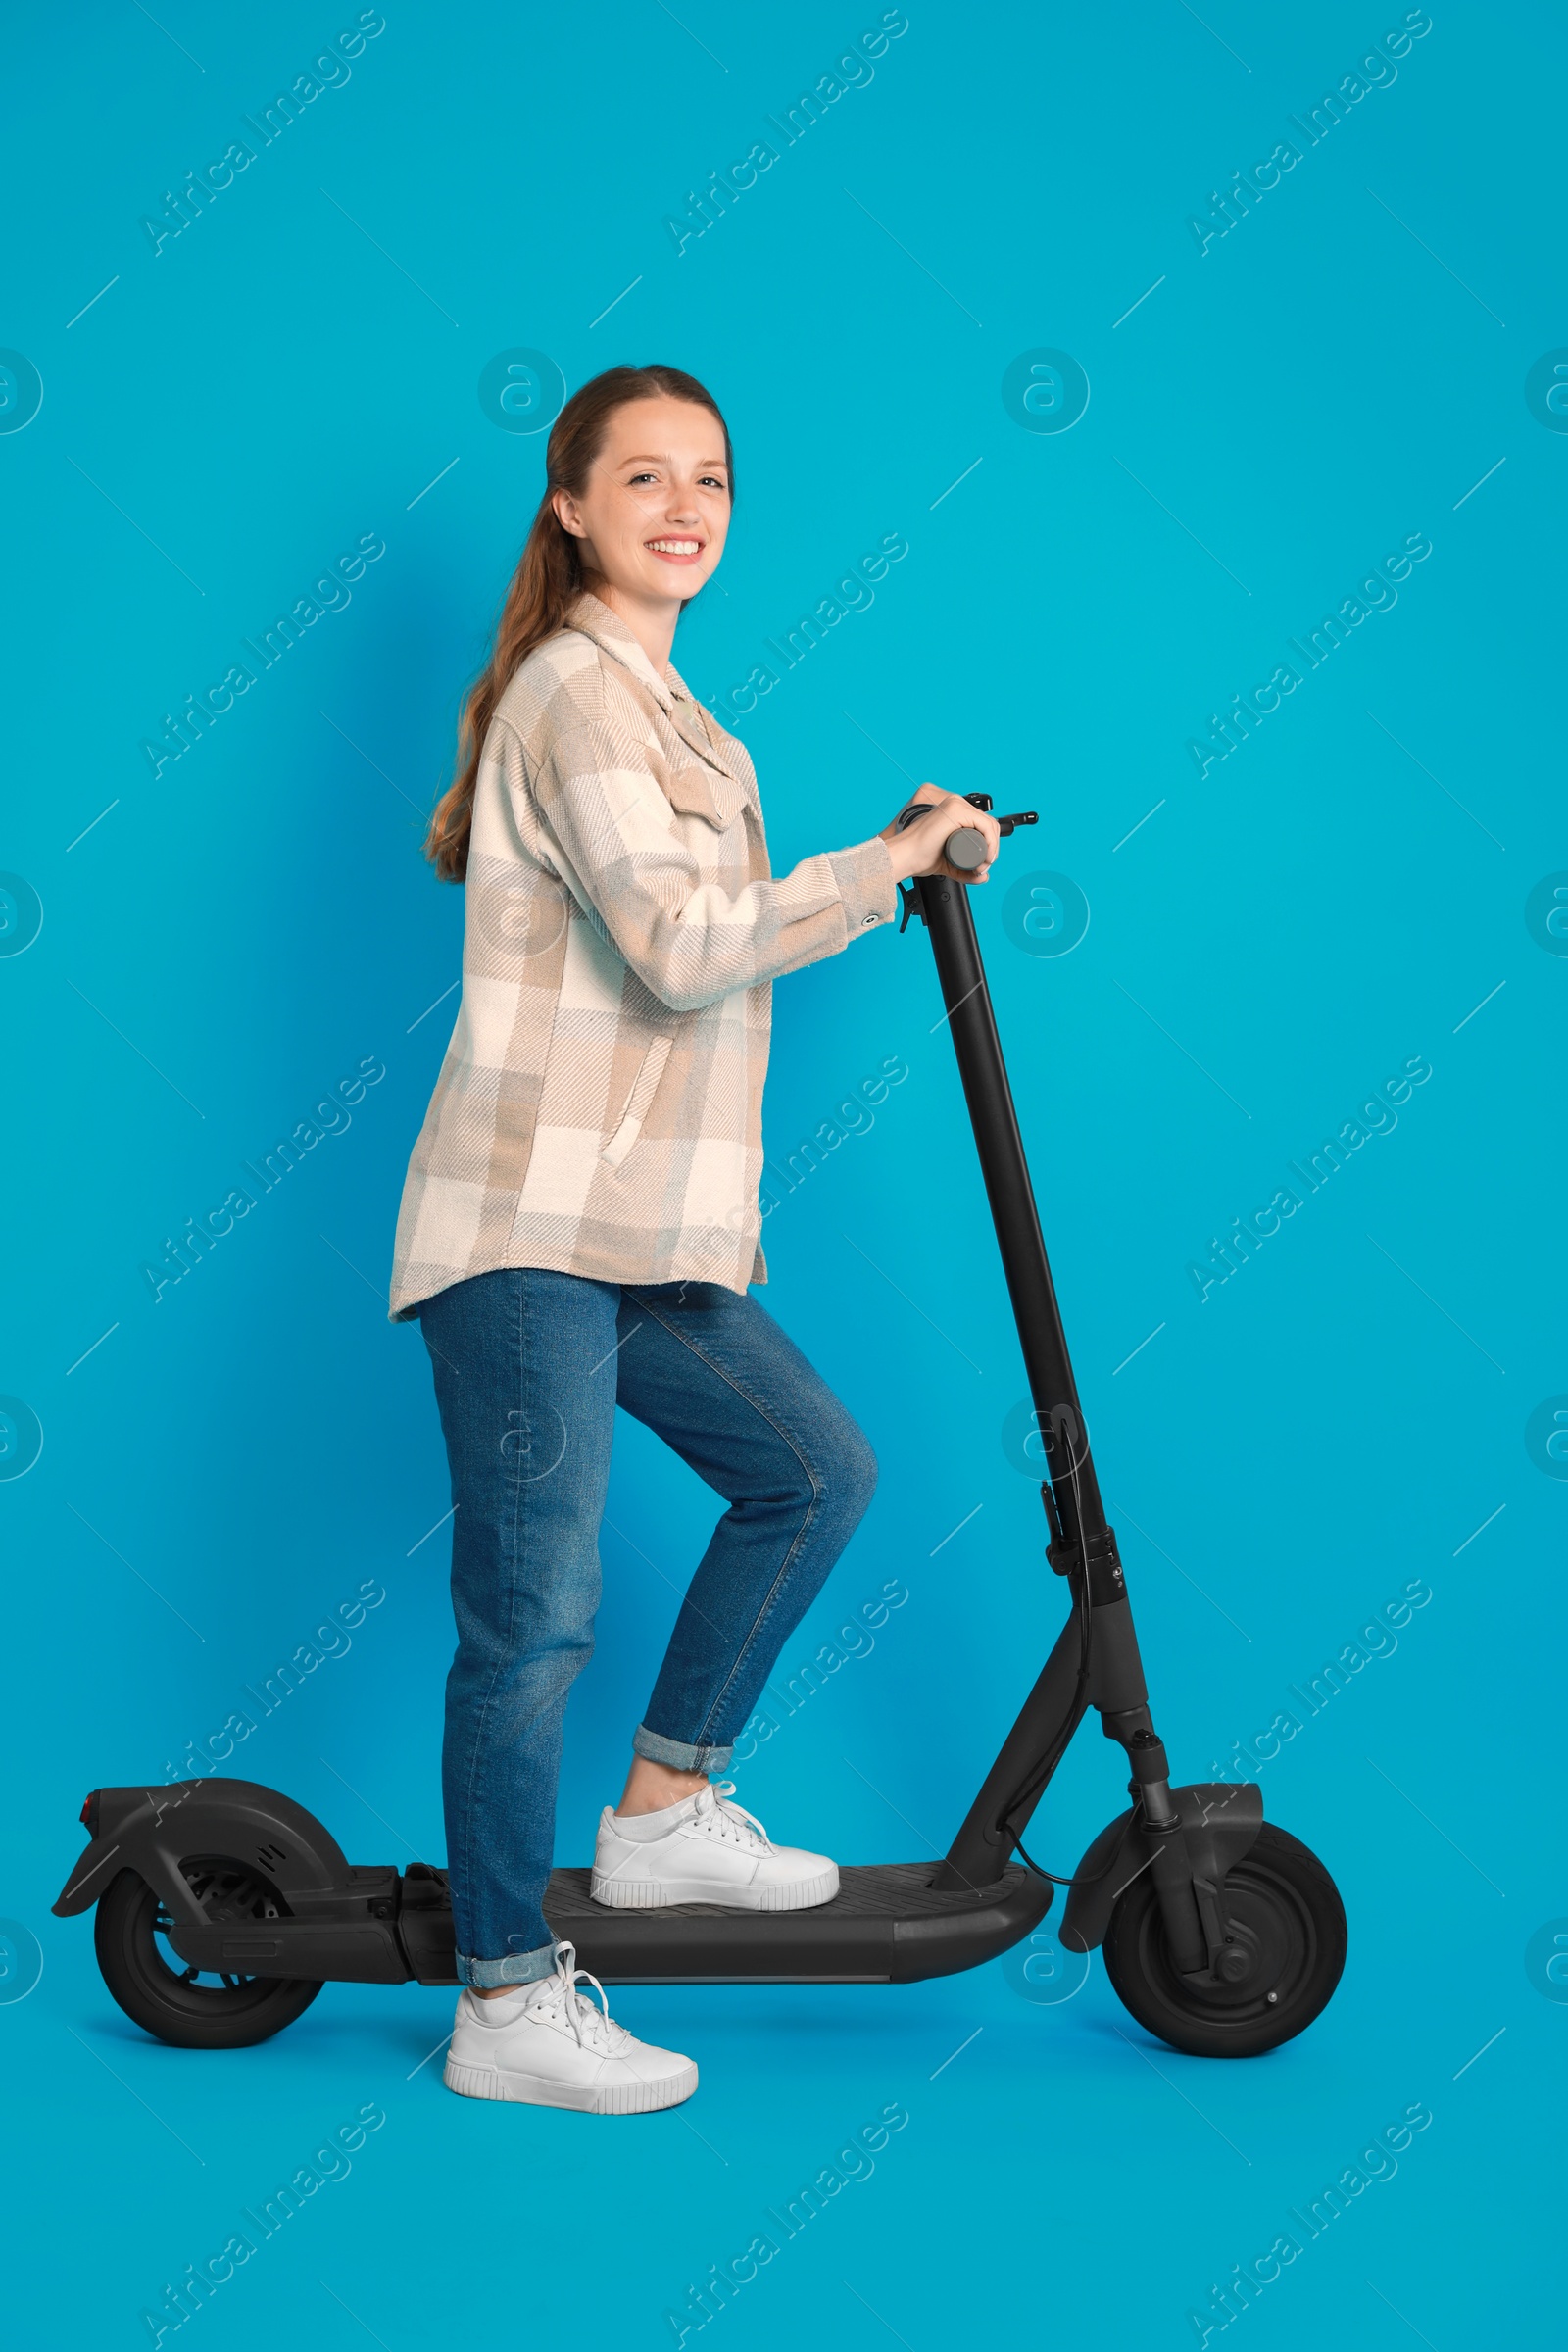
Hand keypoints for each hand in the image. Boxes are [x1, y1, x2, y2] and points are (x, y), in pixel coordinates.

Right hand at [879, 785, 1001, 885]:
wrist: (904, 857)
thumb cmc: (919, 857)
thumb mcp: (949, 863)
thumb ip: (964, 871)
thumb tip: (983, 877)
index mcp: (955, 810)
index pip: (984, 825)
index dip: (990, 846)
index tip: (983, 866)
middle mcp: (956, 803)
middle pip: (988, 825)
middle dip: (992, 849)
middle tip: (982, 869)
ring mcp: (956, 805)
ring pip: (989, 825)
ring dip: (992, 848)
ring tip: (981, 866)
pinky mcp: (956, 810)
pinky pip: (985, 824)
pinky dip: (991, 842)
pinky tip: (986, 856)